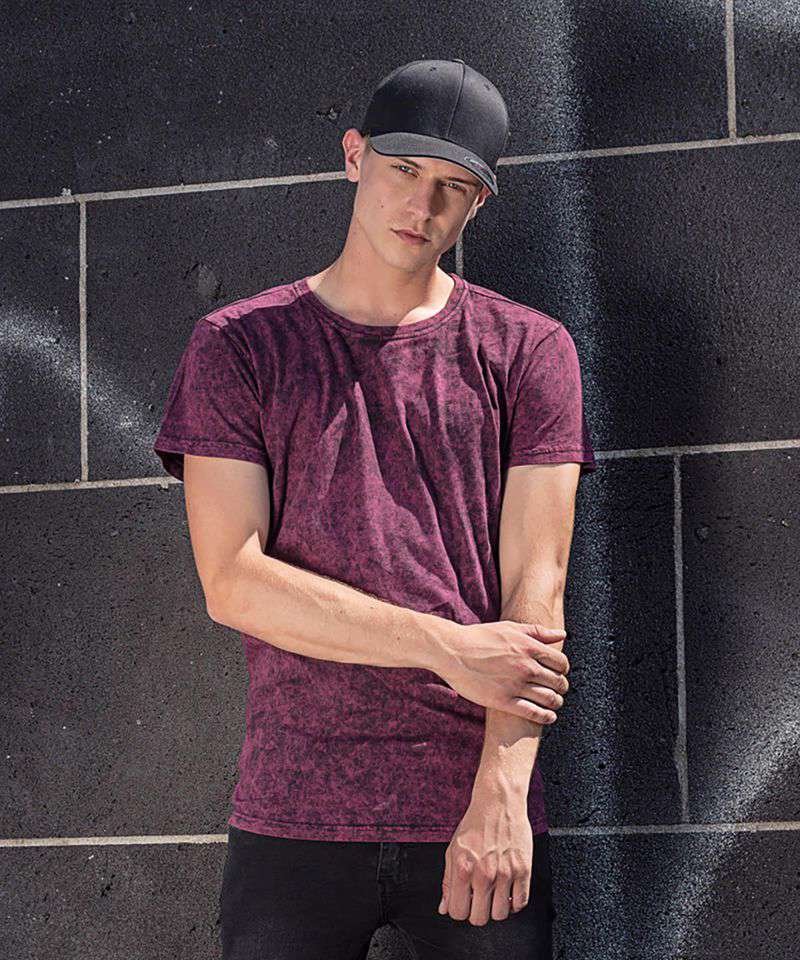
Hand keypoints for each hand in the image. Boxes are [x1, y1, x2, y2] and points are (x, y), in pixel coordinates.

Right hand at [436, 620, 569, 724]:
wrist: (452, 651)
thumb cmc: (480, 637)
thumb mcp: (510, 628)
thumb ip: (538, 631)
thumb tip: (562, 634)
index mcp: (529, 647)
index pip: (561, 663)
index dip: (563, 669)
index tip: (559, 672)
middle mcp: (525, 666)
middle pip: (558, 682)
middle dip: (561, 687)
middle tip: (558, 689)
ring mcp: (515, 685)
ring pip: (549, 699)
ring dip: (556, 702)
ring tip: (554, 703)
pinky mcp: (503, 701)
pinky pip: (533, 713)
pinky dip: (546, 716)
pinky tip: (548, 716)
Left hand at [437, 791, 533, 924]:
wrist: (498, 803)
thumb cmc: (475, 824)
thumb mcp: (453, 850)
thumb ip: (447, 881)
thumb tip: (444, 907)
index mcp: (463, 869)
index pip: (458, 912)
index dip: (459, 910)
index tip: (464, 903)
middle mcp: (484, 874)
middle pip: (479, 919)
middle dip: (477, 912)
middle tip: (478, 899)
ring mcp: (505, 873)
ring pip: (500, 915)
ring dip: (496, 908)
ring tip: (494, 894)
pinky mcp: (523, 870)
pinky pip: (520, 903)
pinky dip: (514, 903)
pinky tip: (508, 891)